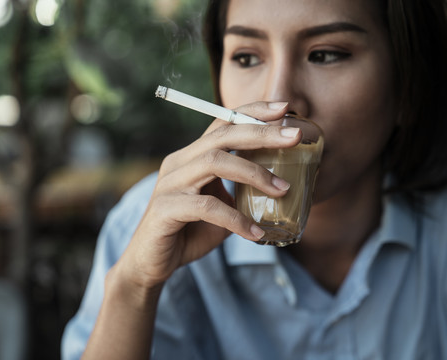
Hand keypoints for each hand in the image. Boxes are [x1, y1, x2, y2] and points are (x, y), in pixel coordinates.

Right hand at [114, 101, 300, 289]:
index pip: (222, 123)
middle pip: (221, 135)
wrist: (152, 263)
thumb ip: (239, 191)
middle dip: (261, 132)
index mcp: (191, 156)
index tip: (284, 107)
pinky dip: (236, 219)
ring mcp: (169, 184)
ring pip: (214, 162)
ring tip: (282, 189)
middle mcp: (179, 163)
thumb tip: (281, 184)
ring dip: (254, 173)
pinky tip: (255, 233)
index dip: (252, 112)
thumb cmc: (189, 232)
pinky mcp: (165, 209)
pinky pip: (206, 207)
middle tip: (294, 136)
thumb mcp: (219, 205)